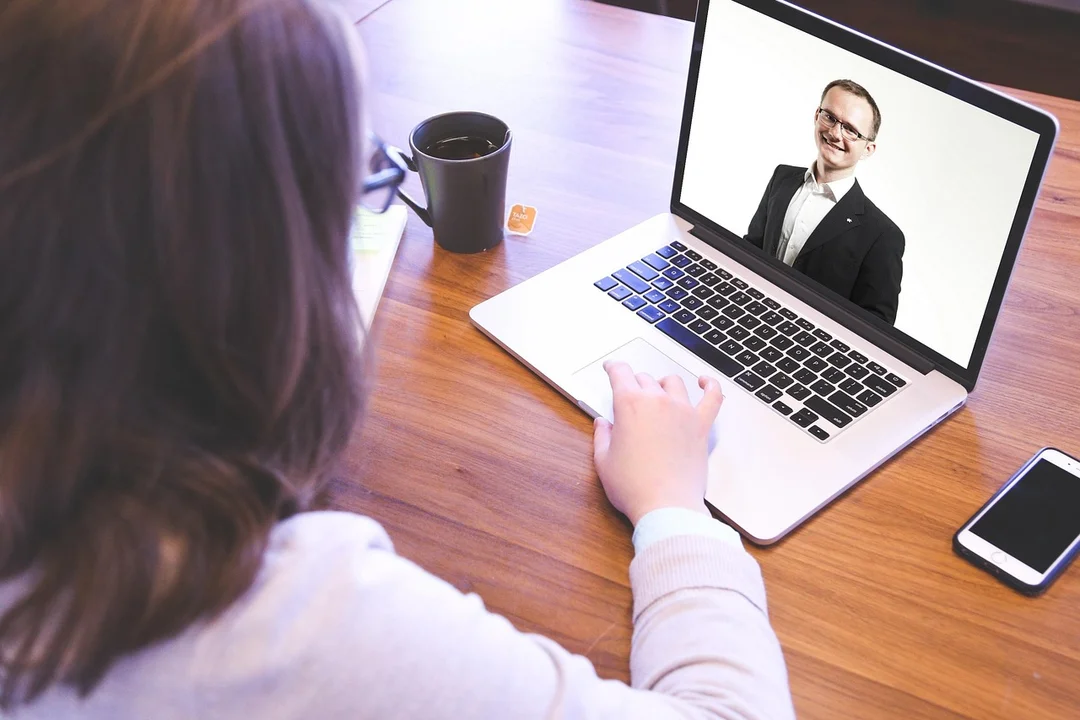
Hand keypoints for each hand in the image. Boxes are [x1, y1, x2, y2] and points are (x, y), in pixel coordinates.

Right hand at [592, 360, 723, 525]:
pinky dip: (710, 386)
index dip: (613, 367)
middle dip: (634, 383)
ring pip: (673, 382)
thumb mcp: (604, 461)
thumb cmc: (634, 487)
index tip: (611, 368)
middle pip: (645, 378)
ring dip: (662, 383)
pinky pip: (712, 397)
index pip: (620, 373)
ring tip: (658, 391)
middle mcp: (658, 401)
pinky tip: (705, 382)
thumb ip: (602, 437)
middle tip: (630, 394)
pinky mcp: (701, 426)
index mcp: (630, 405)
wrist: (667, 506)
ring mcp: (683, 411)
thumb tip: (602, 424)